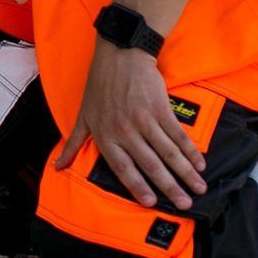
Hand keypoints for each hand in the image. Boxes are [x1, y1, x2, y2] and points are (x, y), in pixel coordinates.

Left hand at [56, 42, 207, 208]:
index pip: (122, 168)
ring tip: (199, 188)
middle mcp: (124, 129)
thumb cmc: (99, 85)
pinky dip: (191, 151)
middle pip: (150, 165)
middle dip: (170, 187)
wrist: (119, 54)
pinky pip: (178, 135)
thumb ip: (74, 143)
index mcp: (104, 134)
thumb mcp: (84, 114)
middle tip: (184, 204)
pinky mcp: (160, 108)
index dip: (137, 187)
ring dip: (186, 173)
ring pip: (168, 153)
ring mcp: (143, 119)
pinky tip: (200, 163)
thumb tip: (58, 166)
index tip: (151, 203)